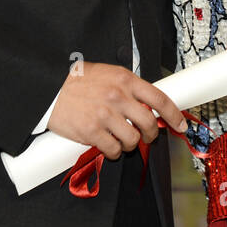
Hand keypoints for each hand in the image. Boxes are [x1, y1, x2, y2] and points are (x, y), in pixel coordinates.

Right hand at [46, 63, 187, 159]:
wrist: (47, 89)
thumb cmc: (76, 81)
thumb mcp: (106, 73)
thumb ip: (126, 87)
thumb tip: (146, 105)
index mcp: (124, 79)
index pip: (159, 98)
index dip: (174, 115)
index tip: (179, 125)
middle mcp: (117, 96)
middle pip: (149, 123)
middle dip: (150, 135)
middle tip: (145, 137)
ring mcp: (105, 115)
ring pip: (133, 140)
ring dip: (130, 145)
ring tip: (120, 140)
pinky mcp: (91, 132)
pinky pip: (113, 150)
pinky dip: (113, 152)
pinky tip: (106, 145)